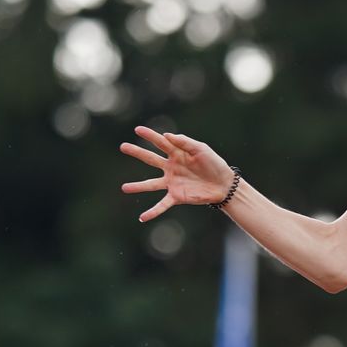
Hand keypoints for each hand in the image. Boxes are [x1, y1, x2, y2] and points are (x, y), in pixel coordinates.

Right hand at [119, 126, 234, 219]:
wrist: (224, 185)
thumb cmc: (214, 164)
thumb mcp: (201, 149)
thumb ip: (184, 142)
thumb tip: (167, 135)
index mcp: (177, 153)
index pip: (161, 142)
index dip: (150, 135)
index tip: (137, 129)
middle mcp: (171, 167)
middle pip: (150, 159)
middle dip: (137, 152)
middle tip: (123, 146)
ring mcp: (172, 182)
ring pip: (151, 184)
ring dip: (137, 186)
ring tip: (124, 188)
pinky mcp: (177, 196)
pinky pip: (162, 204)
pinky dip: (153, 211)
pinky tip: (142, 217)